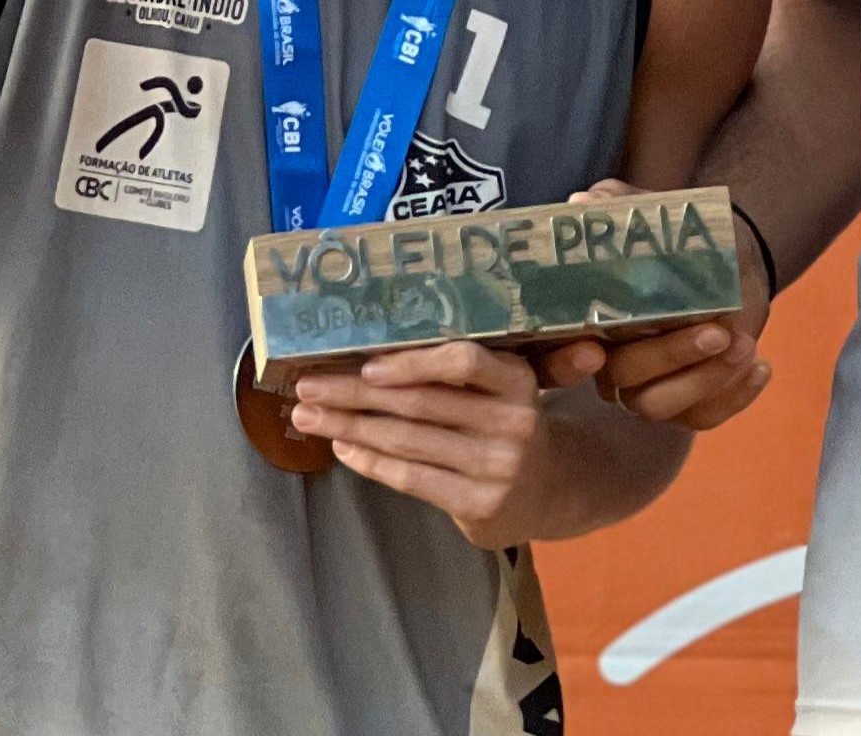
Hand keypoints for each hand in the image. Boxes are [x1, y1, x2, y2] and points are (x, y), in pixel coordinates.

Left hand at [292, 342, 566, 550]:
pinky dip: (370, 462)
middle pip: (419, 403)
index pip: (464, 361)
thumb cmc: (508, 425)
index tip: (364, 363)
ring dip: (350, 427)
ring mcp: (497, 467)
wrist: (552, 490)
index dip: (411, 362)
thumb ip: (460, 373)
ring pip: (407, 441)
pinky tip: (343, 448)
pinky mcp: (479, 505)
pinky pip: (411, 479)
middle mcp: (512, 421)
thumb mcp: (504, 389)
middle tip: (308, 386)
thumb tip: (371, 355)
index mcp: (518, 380)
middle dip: (354, 393)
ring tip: (309, 416)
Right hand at [533, 179, 771, 429]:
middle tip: (716, 332)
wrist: (731, 260)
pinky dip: (734, 397)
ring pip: (658, 406)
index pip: (557, 353)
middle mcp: (606, 362)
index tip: (595, 347)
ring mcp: (643, 389)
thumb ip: (619, 208)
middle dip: (669, 357)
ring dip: (705, 380)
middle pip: (621, 377)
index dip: (565, 360)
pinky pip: (702, 418)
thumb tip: (585, 205)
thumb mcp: (654, 215)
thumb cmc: (680, 239)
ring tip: (743, 345)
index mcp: (584, 321)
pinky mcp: (683, 405)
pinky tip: (760, 366)